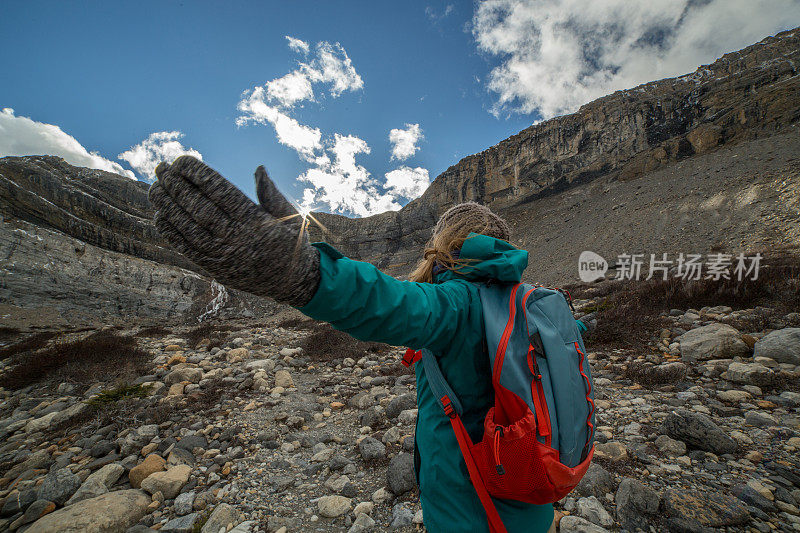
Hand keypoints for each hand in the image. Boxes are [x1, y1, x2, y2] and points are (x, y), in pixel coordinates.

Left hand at [148, 156, 319, 305]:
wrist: (295, 282)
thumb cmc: (291, 242)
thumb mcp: (290, 216)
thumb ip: (272, 194)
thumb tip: (259, 169)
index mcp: (255, 221)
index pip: (220, 192)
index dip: (198, 174)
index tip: (182, 161)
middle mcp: (237, 238)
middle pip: (199, 207)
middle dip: (176, 185)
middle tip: (161, 168)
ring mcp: (225, 256)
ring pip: (188, 228)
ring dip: (167, 207)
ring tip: (154, 189)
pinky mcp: (216, 270)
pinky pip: (188, 249)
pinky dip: (171, 233)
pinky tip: (160, 216)